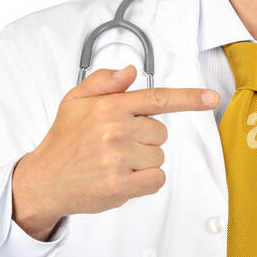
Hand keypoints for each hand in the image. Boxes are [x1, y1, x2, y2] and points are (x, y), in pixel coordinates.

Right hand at [10, 65, 218, 239]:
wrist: (44, 180)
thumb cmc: (63, 141)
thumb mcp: (74, 101)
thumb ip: (104, 83)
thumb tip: (130, 72)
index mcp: (108, 106)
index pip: (157, 98)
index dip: (189, 98)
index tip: (211, 98)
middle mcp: (115, 129)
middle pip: (160, 132)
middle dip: (144, 139)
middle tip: (116, 145)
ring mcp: (119, 157)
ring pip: (158, 156)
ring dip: (142, 161)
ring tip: (114, 163)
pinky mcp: (122, 183)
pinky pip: (156, 179)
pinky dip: (145, 181)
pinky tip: (122, 178)